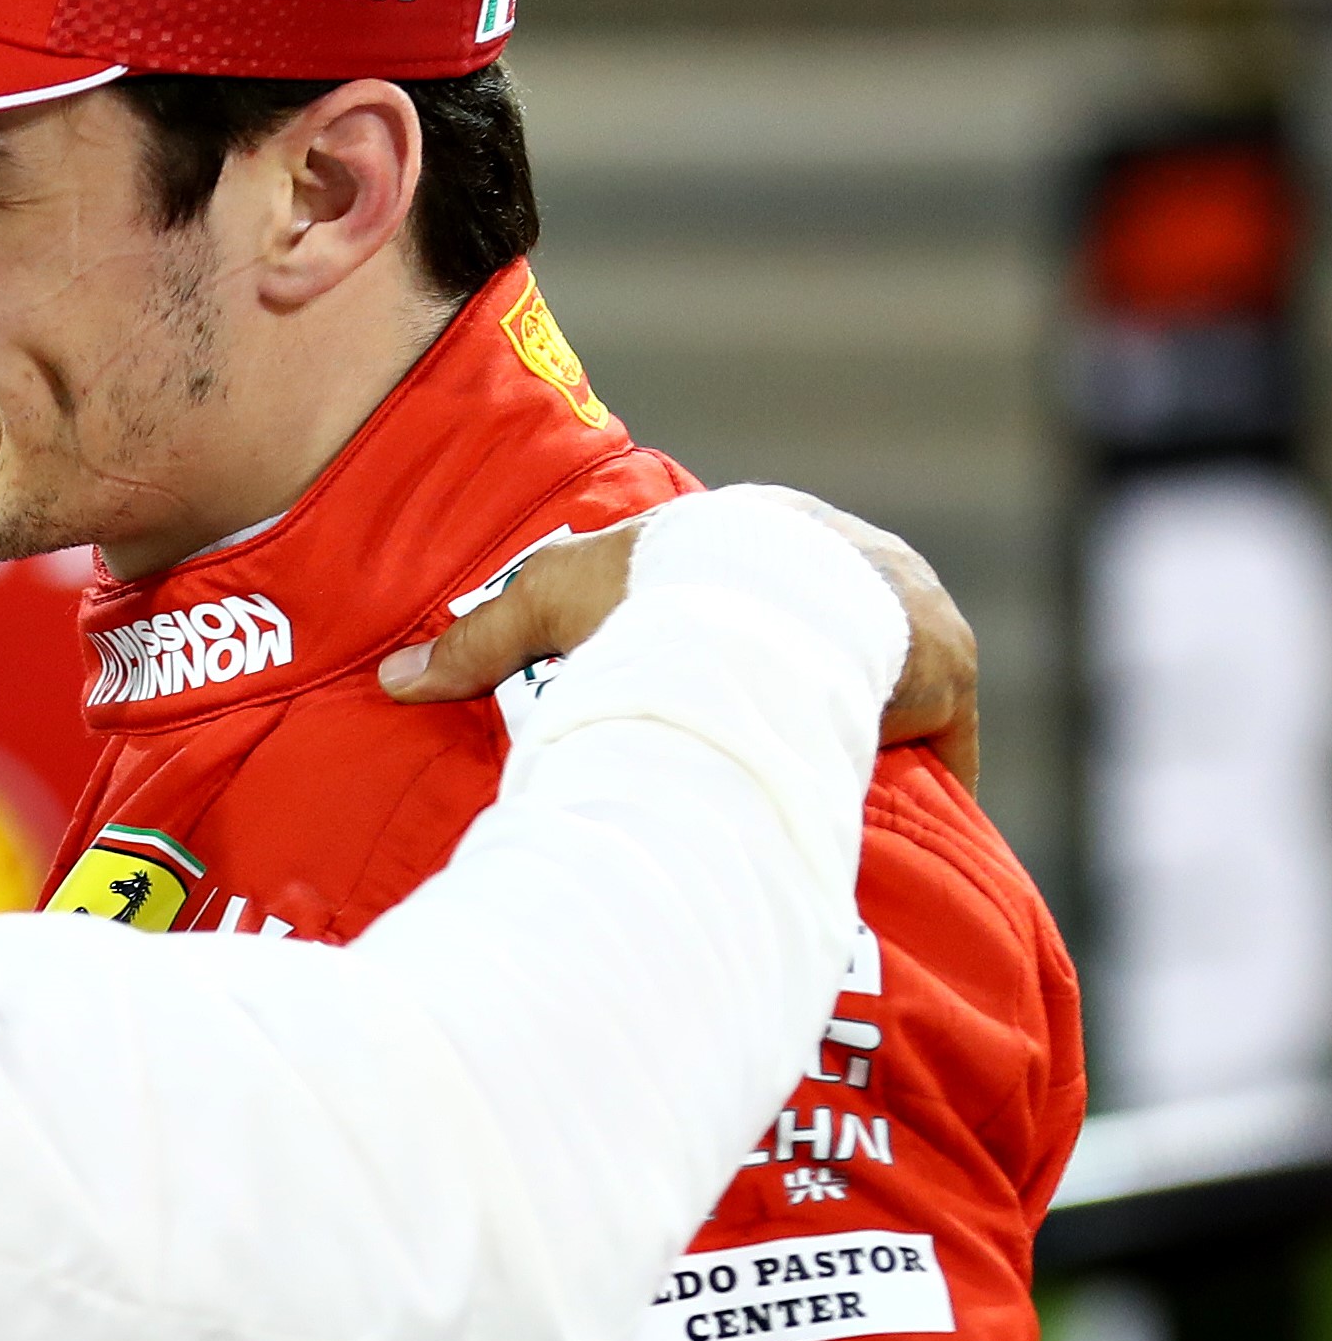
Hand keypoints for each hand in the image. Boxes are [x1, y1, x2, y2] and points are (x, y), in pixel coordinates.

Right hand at [376, 488, 980, 792]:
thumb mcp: (552, 599)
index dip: (728, 635)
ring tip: (818, 783)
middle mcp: (846, 563)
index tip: (703, 686)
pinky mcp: (948, 670)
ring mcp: (907, 614)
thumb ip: (479, 639)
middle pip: (830, 635)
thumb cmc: (659, 589)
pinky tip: (888, 808)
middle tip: (763, 743)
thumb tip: (390, 677)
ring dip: (863, 722)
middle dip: (807, 681)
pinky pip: (941, 733)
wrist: (766, 609)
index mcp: (765, 532)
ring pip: (887, 680)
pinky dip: (918, 770)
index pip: (754, 587)